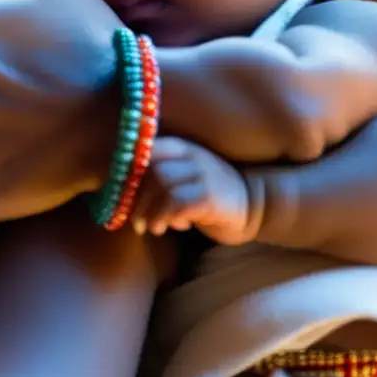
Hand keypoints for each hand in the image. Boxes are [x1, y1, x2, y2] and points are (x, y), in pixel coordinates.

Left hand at [133, 138, 255, 244]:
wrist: (253, 207)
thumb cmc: (211, 196)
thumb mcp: (186, 178)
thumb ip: (162, 178)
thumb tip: (126, 193)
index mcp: (185, 149)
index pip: (150, 149)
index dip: (130, 170)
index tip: (122, 193)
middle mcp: (194, 157)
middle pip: (152, 170)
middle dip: (137, 198)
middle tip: (134, 219)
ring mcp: (204, 176)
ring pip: (162, 187)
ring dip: (150, 212)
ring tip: (150, 228)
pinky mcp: (211, 198)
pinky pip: (177, 205)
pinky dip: (166, 218)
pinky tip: (169, 227)